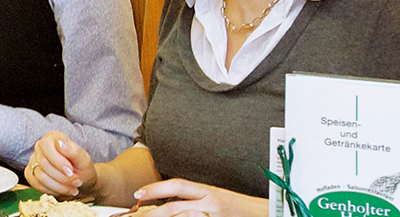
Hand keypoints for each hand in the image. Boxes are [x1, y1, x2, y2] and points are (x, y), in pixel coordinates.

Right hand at [27, 131, 99, 198]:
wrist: (81, 180)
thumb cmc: (82, 167)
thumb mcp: (84, 159)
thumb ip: (73, 151)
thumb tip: (59, 143)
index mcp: (53, 137)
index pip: (46, 145)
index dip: (57, 161)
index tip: (70, 172)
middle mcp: (40, 147)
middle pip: (43, 163)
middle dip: (62, 177)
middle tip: (77, 182)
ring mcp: (33, 160)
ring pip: (40, 176)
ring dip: (59, 186)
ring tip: (73, 188)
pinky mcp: (30, 173)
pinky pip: (36, 184)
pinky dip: (52, 190)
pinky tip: (62, 189)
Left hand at [134, 179, 269, 216]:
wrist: (265, 214)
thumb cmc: (237, 207)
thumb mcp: (215, 197)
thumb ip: (193, 197)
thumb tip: (166, 201)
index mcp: (208, 191)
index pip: (178, 186)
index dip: (156, 189)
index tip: (137, 194)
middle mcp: (210, 203)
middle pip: (174, 208)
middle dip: (151, 213)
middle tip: (133, 216)